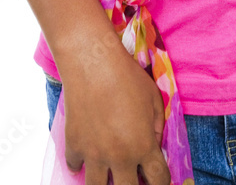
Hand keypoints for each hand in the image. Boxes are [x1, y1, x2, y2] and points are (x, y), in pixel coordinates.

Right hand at [58, 36, 171, 184]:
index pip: (159, 180)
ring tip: (109, 172)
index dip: (162, 183)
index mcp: (143, 146)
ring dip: (105, 182)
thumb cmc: (127, 76)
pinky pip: (76, 167)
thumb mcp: (154, 98)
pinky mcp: (74, 146)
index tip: (157, 179)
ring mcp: (94, 155)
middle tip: (132, 175)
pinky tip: (87, 156)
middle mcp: (119, 158)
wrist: (92, 63)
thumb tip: (155, 143)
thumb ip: (158, 126)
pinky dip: (81, 165)